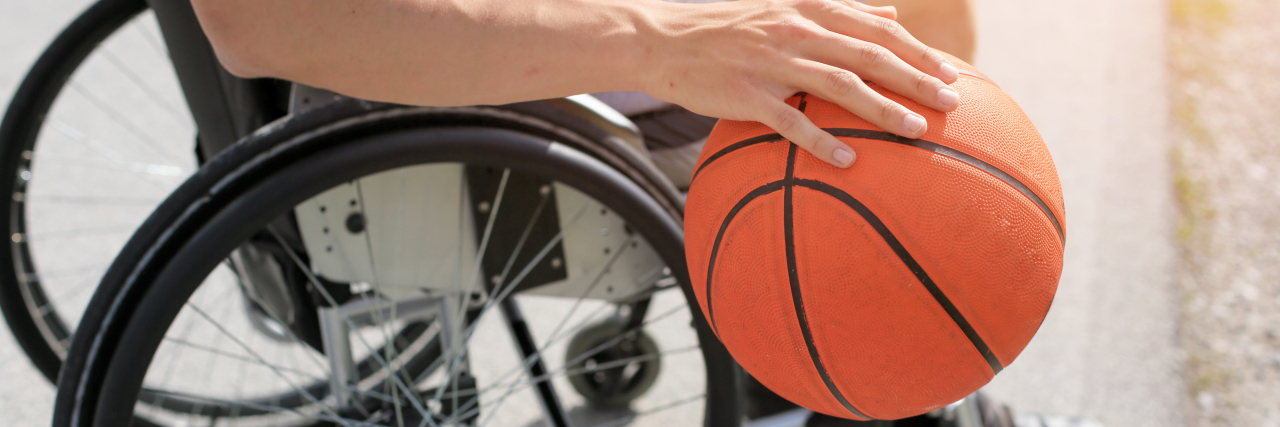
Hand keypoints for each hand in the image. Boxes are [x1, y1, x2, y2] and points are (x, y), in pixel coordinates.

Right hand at [640, 0, 959, 167]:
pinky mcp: (747, 94)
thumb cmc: (726, 26)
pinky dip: (822, 141)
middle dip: (915, 78)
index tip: (951, 72)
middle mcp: (796, 31)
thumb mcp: (783, 6)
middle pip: (868, 54)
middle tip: (951, 101)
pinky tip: (849, 161)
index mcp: (808, 8)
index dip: (916, 51)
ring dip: (881, 108)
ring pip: (839, 84)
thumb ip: (840, 11)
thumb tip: (891, 17)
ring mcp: (772, 62)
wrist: (663, 38)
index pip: (875, 29)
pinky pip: (790, 120)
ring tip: (915, 130)